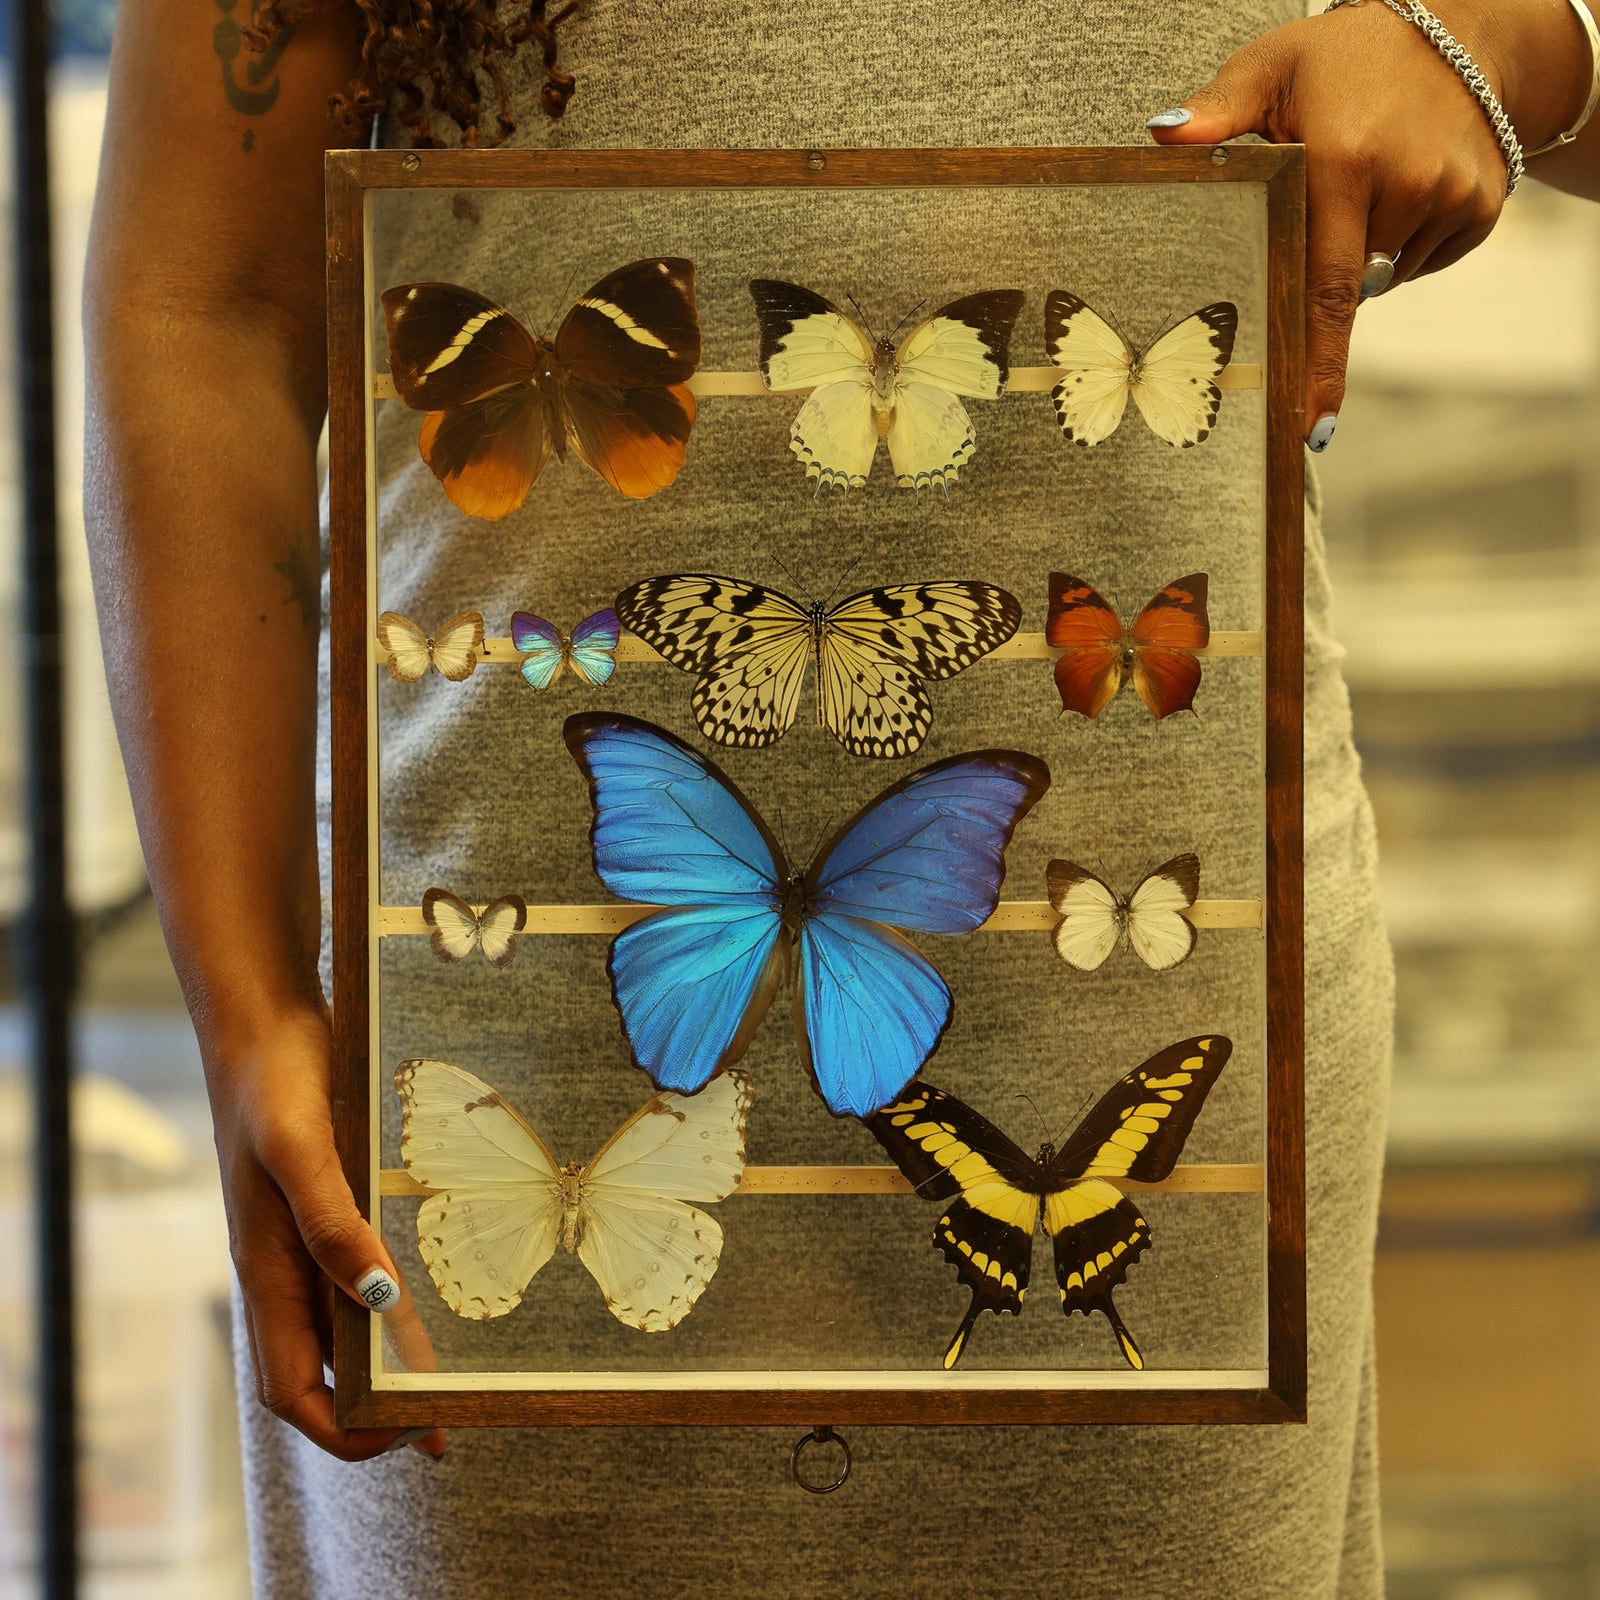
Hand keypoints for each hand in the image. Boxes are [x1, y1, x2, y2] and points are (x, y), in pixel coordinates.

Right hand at [206, 1003, 445, 1460]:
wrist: (264, 1019)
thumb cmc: (275, 1081)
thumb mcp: (302, 1150)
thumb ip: (332, 1224)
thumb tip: (377, 1299)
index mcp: (267, 1274)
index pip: (294, 1393)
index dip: (346, 1430)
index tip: (411, 1431)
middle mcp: (283, 1271)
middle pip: (323, 1376)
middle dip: (378, 1413)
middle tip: (450, 1422)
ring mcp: (302, 1244)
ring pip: (344, 1331)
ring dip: (391, 1365)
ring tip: (454, 1386)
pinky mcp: (325, 1210)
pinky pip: (358, 1278)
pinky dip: (394, 1306)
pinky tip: (434, 1303)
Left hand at [1147, 0, 1592, 448]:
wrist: (1456, 28)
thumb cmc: (1340, 58)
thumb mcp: (1270, 67)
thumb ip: (1216, 110)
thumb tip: (1164, 139)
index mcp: (1345, 162)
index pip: (1323, 290)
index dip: (1316, 366)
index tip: (1308, 429)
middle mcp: (1406, 187)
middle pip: (1346, 286)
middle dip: (1321, 273)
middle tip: (1319, 212)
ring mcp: (1452, 198)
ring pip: (1383, 274)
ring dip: (1362, 250)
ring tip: (1362, 178)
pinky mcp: (1483, 207)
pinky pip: (1423, 257)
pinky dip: (1403, 239)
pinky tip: (1398, 185)